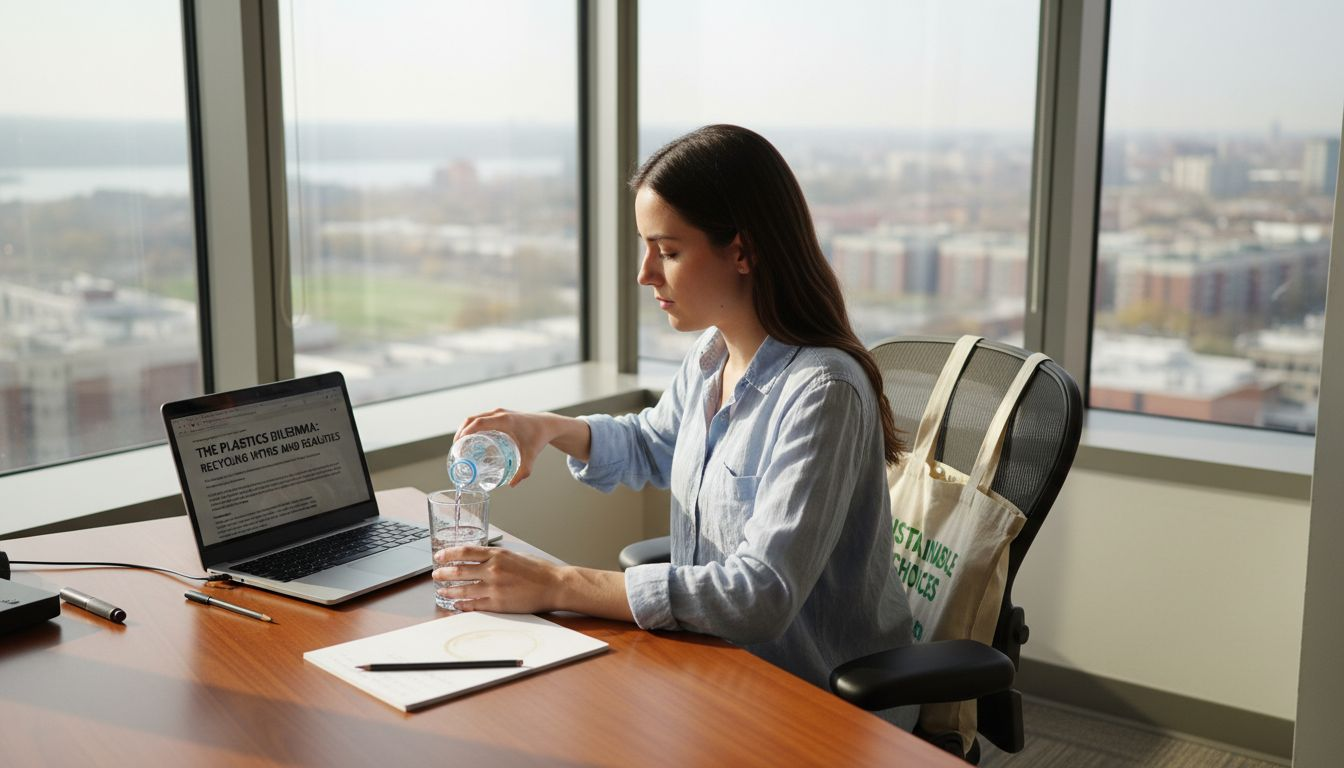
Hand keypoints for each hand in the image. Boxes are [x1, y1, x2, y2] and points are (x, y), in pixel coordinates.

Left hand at [432, 545, 562, 613]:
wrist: (554, 585)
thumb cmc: (538, 570)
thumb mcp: (514, 555)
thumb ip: (496, 557)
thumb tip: (479, 559)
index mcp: (497, 555)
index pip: (465, 552)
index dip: (448, 554)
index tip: (439, 556)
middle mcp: (493, 569)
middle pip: (459, 570)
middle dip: (443, 573)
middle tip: (436, 574)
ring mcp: (495, 587)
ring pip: (463, 589)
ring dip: (449, 590)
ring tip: (441, 591)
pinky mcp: (498, 604)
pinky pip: (474, 604)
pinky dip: (462, 604)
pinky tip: (457, 604)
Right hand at [455, 409, 554, 485]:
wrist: (547, 424)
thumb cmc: (538, 438)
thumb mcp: (531, 456)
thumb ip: (523, 472)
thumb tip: (511, 484)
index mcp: (504, 420)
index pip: (479, 423)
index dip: (465, 432)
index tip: (457, 445)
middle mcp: (499, 413)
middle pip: (472, 419)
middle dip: (460, 433)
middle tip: (455, 449)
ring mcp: (499, 412)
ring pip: (475, 417)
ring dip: (464, 429)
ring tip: (459, 445)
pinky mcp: (500, 414)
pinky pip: (481, 417)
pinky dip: (472, 426)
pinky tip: (469, 438)